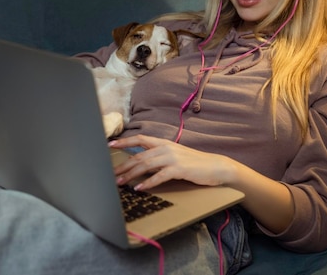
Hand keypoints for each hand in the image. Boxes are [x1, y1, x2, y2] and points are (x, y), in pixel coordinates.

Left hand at [108, 135, 233, 190]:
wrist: (216, 166)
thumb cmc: (195, 163)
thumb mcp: (175, 156)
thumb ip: (159, 157)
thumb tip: (142, 164)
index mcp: (164, 143)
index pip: (140, 139)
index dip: (124, 141)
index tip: (110, 144)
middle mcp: (166, 148)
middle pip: (139, 156)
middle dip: (123, 165)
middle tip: (110, 173)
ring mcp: (172, 158)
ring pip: (145, 166)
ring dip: (130, 175)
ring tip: (120, 182)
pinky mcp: (179, 169)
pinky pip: (159, 176)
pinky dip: (147, 183)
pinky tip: (139, 188)